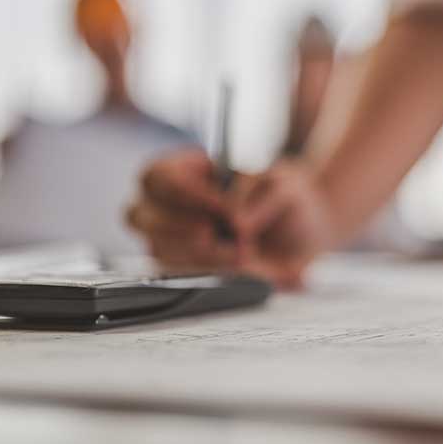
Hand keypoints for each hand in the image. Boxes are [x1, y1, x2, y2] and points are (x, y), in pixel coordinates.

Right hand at [126, 151, 332, 288]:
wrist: (304, 234)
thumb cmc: (285, 199)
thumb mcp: (281, 183)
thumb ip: (258, 192)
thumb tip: (236, 220)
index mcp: (189, 169)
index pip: (158, 176)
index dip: (184, 191)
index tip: (222, 206)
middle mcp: (172, 203)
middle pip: (138, 213)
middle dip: (180, 226)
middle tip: (217, 232)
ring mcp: (173, 238)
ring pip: (156, 247)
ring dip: (199, 253)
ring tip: (241, 250)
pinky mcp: (185, 268)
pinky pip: (176, 274)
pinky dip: (207, 270)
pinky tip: (236, 263)